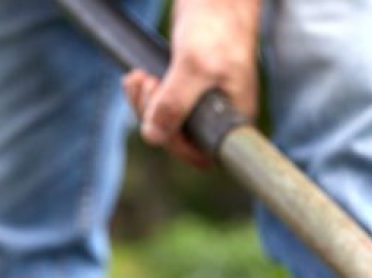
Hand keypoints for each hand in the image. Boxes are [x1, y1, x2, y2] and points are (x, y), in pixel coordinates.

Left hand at [123, 0, 261, 167]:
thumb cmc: (216, 28)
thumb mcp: (192, 67)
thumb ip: (174, 105)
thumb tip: (153, 138)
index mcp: (233, 122)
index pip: (202, 156)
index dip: (176, 144)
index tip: (161, 117)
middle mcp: (219, 118)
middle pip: (178, 140)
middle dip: (153, 115)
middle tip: (146, 82)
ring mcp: (202, 103)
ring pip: (165, 122)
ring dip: (144, 103)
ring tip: (140, 75)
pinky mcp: (186, 86)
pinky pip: (160, 103)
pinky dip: (144, 92)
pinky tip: (138, 74)